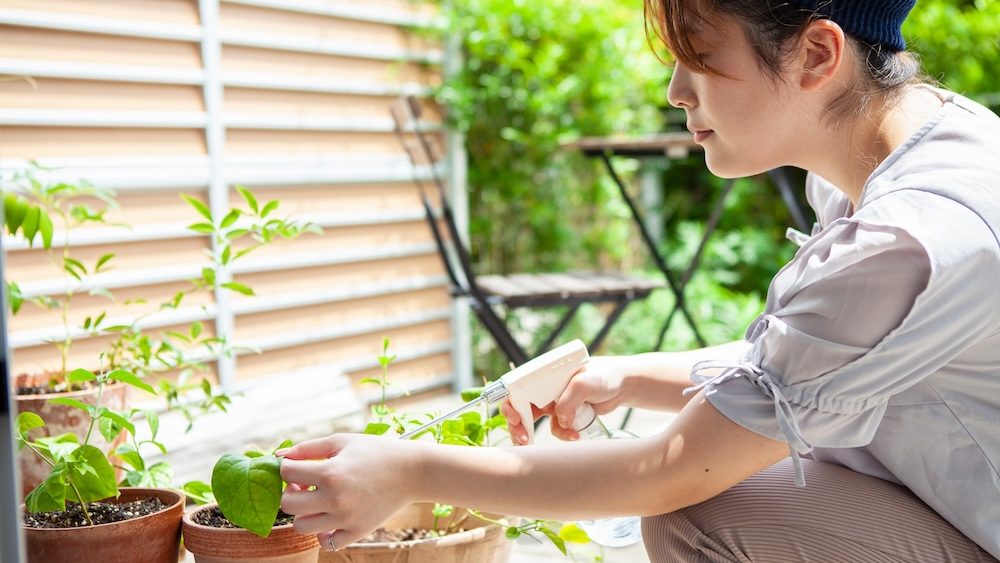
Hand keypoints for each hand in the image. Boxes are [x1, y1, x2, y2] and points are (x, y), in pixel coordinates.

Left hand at [278, 433, 418, 550]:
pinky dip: (323, 533)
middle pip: (287, 504)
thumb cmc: (375, 451)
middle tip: (305, 484)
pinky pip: (326, 543)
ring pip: (301, 526)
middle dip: (291, 492)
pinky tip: (330, 518)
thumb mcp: (341, 441)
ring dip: (304, 512)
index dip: (288, 468)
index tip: (298, 467)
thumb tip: (278, 456)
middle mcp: (335, 499)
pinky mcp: (357, 532)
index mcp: (330, 473)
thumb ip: (307, 448)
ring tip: (318, 500)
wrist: (411, 471)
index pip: (286, 473)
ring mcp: (346, 518)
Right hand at [501, 356, 627, 443]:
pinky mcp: (565, 415)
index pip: (518, 388)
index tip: (517, 419)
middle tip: (523, 439)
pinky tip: (575, 434)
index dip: (511, 404)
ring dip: (537, 434)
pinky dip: (563, 434)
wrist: (623, 386)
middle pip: (520, 407)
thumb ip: (568, 401)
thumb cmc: (604, 375)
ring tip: (548, 441)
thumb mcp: (584, 383)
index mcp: (544, 376)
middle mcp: (545, 389)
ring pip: (535, 422)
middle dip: (518, 426)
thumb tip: (561, 419)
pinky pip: (556, 428)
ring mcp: (554, 403)